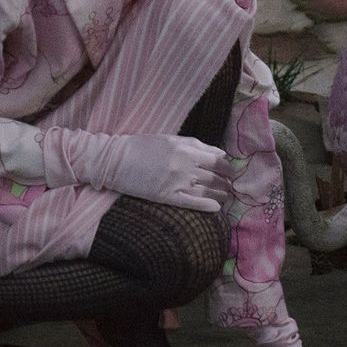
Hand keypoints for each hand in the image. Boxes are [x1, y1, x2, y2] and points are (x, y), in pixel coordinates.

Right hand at [44, 130, 232, 212]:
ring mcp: (176, 183)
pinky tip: (216, 208)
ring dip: (221, 195)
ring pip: (208, 192)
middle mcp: (184, 167)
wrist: (115, 160)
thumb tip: (221, 153)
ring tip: (226, 197)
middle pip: (215, 177)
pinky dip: (208, 206)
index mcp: (185, 150)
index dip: (228, 168)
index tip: (231, 172)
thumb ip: (197, 145)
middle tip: (231, 187)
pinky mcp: (166, 197)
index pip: (217, 160)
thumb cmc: (142, 146)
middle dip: (227, 183)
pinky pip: (193, 204)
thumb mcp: (171, 138)